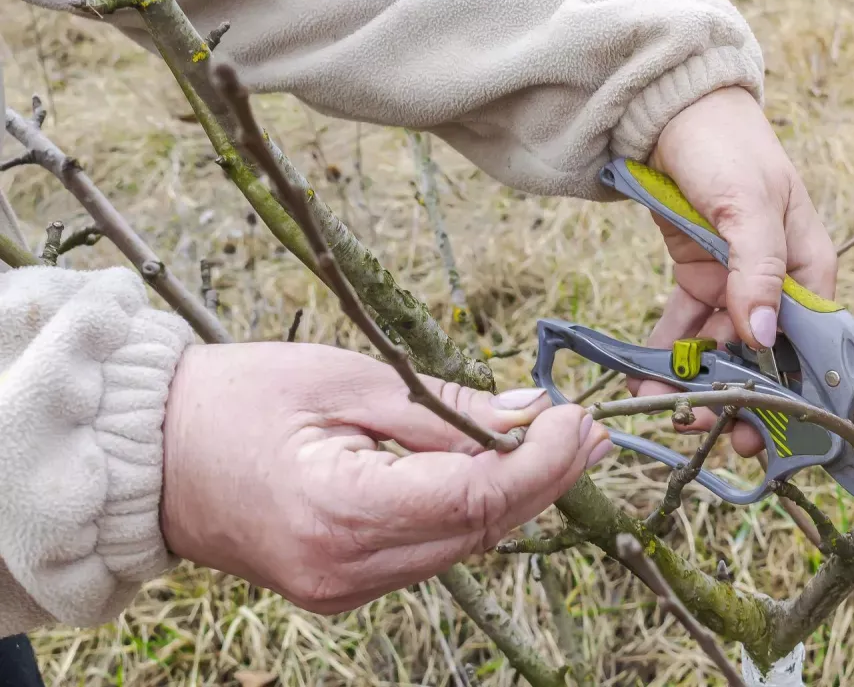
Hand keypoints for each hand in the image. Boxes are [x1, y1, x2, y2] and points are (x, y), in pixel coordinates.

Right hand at [160, 342, 610, 613]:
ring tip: (561, 444)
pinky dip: (468, 511)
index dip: (542, 463)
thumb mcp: (346, 380)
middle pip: (480, 532)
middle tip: (590, 431)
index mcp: (341, 512)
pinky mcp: (340, 586)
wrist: (147, 453)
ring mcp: (342, 590)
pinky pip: (427, 550)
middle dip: (545, 480)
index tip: (578, 420)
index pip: (476, 500)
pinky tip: (499, 470)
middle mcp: (346, 571)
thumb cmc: (234, 399)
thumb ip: (443, 409)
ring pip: (461, 546)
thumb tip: (527, 415)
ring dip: (515, 496)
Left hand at [637, 86, 837, 456]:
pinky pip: (684, 329)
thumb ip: (758, 270)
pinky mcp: (696, 279)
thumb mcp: (748, 204)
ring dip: (696, 384)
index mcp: (809, 268)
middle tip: (711, 432)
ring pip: (720, 351)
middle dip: (739, 399)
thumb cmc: (727, 148)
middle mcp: (776, 284)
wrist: (671, 110)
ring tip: (665, 411)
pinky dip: (666, 356)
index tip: (769, 431)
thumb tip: (762, 334)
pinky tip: (643, 381)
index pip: (812, 344)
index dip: (794, 392)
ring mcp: (734, 284)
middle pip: (764, 357)